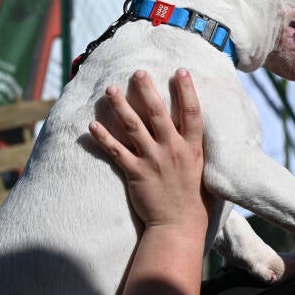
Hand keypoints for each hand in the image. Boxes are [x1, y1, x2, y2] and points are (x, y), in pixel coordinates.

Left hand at [89, 69, 209, 230]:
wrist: (178, 224)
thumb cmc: (192, 198)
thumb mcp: (201, 168)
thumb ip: (195, 146)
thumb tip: (194, 127)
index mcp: (192, 148)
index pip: (192, 113)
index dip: (187, 90)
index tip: (180, 71)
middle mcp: (173, 150)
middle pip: (158, 113)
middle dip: (147, 90)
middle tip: (138, 72)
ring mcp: (153, 160)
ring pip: (134, 127)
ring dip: (121, 106)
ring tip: (111, 90)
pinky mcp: (136, 173)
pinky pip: (116, 151)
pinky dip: (103, 137)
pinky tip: (92, 124)